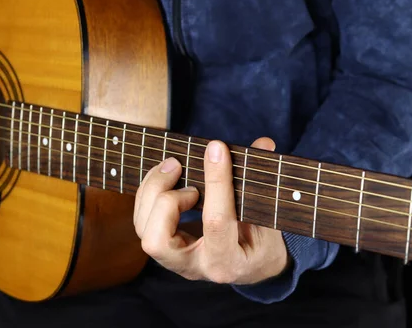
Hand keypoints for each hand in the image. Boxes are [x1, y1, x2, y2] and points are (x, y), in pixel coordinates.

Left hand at [134, 137, 288, 284]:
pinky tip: (166, 177)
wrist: (251, 268)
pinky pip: (142, 222)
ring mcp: (174, 261)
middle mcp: (194, 266)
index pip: (215, 222)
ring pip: (144, 230)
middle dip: (164, 198)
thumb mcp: (269, 218)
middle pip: (158, 239)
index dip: (216, 182)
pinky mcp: (163, 249)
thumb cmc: (261, 243)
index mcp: (227, 262)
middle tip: (179, 167)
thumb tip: (263, 143)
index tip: (217, 149)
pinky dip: (148, 194)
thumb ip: (263, 182)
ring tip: (174, 168)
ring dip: (152, 191)